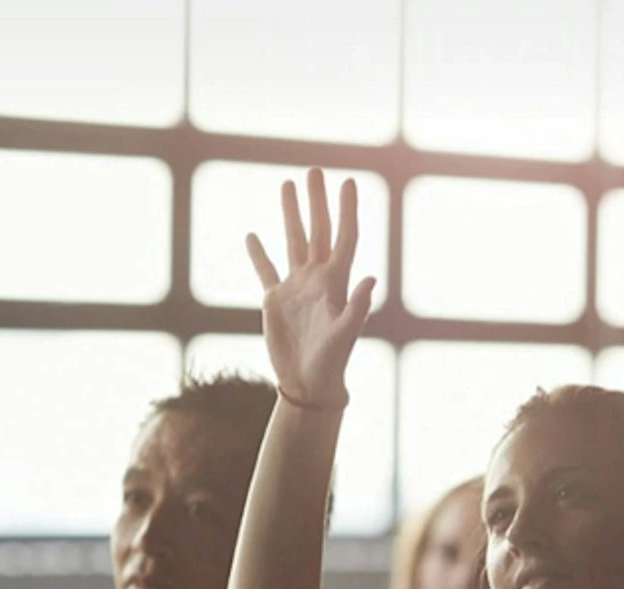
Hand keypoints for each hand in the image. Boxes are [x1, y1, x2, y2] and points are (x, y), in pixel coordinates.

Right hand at [245, 167, 376, 407]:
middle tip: (314, 170)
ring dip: (291, 214)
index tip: (348, 182)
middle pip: (318, 230)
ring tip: (287, 185)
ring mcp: (296, 287)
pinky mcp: (275, 300)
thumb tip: (370, 279)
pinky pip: (266, 269)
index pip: (344, 237)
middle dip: (316, 200)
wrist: (308, 382)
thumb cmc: (332, 361)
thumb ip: (357, 307)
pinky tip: (253, 236)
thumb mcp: (346, 334)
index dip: (347, 210)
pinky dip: (259, 253)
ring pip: (293, 241)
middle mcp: (317, 278)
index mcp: (336, 282)